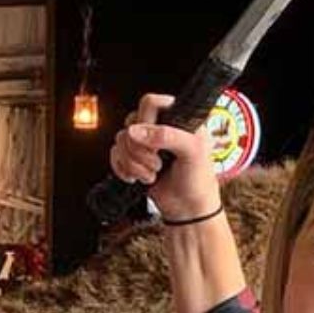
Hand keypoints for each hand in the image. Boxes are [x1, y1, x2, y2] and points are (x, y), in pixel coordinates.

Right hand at [109, 93, 221, 220]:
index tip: (154, 141)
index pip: (150, 103)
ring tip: (153, 174)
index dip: (146, 120)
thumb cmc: (199, 180)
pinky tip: (137, 178)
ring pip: (120, 140)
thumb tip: (135, 131)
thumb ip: (167, 135)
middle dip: (140, 149)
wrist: (188, 209)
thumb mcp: (193, 151)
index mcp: (177, 118)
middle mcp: (159, 128)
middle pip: (131, 123)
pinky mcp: (133, 159)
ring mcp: (145, 144)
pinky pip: (115, 155)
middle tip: (158, 163)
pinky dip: (123, 169)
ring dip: (134, 163)